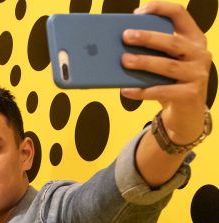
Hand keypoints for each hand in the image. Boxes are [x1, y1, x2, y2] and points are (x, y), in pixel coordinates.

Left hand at [121, 2, 210, 141]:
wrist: (186, 112)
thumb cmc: (170, 82)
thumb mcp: (166, 62)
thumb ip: (153, 51)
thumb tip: (121, 45)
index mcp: (194, 40)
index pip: (181, 16)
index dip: (161, 9)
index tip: (139, 11)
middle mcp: (200, 54)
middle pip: (172, 42)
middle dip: (148, 38)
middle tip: (125, 36)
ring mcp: (197, 74)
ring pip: (167, 66)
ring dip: (143, 62)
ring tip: (123, 60)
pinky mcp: (190, 94)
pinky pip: (161, 91)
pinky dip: (141, 91)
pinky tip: (124, 90)